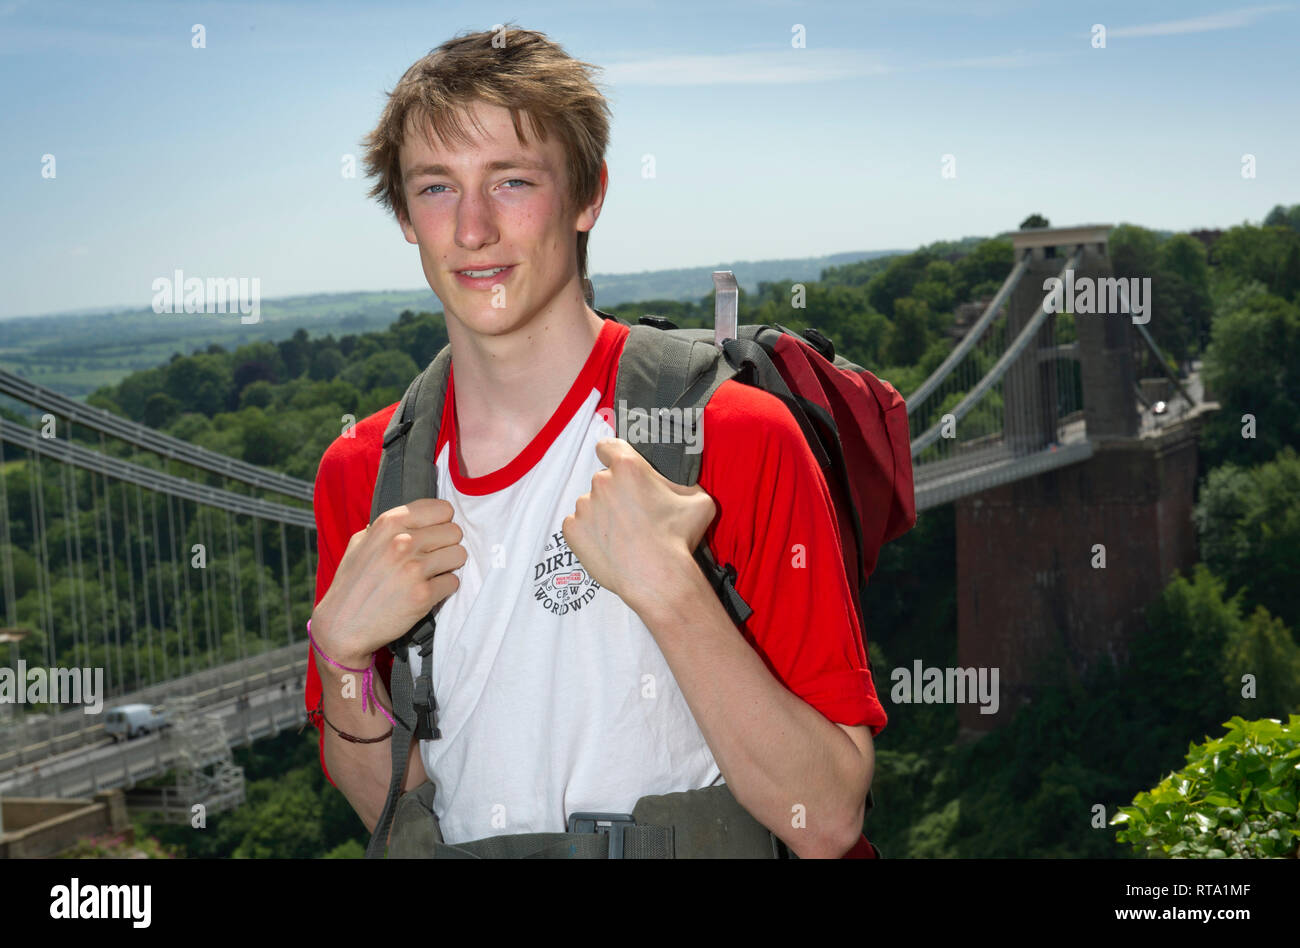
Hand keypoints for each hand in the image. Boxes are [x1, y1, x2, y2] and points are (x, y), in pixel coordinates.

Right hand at [311, 498, 466, 667]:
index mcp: (389, 524)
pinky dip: (444, 588)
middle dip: (447, 544)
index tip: (434, 534)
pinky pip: (454, 582)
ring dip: (449, 565)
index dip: (441, 522)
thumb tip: (414, 517)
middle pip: (454, 531)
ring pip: (459, 554)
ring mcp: (414, 569)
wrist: (342, 625)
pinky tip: (426, 591)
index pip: (441, 509)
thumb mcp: (360, 543)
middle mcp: (402, 542)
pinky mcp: (423, 595)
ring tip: (431, 573)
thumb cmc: (351, 583)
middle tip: (432, 557)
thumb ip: (388, 527)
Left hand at [562, 438, 716, 609]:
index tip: (620, 468)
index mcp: (628, 467)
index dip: (614, 455)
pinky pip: (577, 526)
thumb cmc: (677, 538)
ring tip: (622, 536)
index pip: (609, 446)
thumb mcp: (699, 501)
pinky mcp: (572, 530)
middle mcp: (601, 482)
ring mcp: (584, 506)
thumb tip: (682, 487)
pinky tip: (607, 546)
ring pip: (590, 505)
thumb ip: (684, 485)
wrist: (656, 575)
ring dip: (602, 515)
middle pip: (604, 480)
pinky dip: (588, 534)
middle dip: (616, 494)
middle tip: (634, 515)